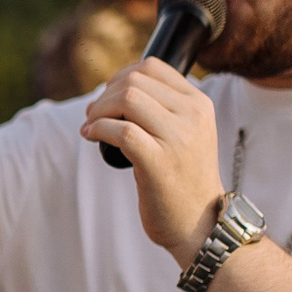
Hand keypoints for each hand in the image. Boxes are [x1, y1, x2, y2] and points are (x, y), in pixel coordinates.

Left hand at [81, 56, 225, 265]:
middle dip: (105, 94)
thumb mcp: (187, 134)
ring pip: (127, 99)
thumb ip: (165, 109)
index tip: (108, 97)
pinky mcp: (159, 162)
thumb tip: (117, 87)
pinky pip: (121, 131)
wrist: (200, 223)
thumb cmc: (184, 179)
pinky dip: (98, 129)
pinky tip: (91, 136)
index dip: (120, 76)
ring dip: (98, 110)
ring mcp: (178, 139)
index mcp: (199, 104)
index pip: (152, 67)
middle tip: (93, 114)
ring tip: (91, 126)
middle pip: (134, 81)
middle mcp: (192, 116)